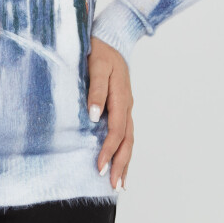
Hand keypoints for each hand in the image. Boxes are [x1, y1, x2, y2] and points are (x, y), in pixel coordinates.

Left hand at [87, 38, 133, 191]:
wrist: (110, 38)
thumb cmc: (99, 51)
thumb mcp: (96, 65)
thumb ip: (96, 90)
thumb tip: (94, 116)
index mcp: (121, 97)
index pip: (116, 130)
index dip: (108, 150)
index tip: (99, 167)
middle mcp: (126, 105)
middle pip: (127, 140)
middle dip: (120, 164)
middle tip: (112, 185)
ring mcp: (126, 106)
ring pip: (129, 139)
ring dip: (125, 161)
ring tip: (120, 183)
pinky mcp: (121, 106)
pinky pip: (125, 132)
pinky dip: (124, 150)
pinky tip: (120, 162)